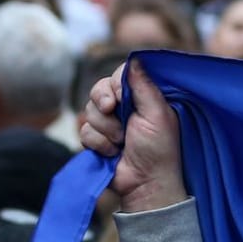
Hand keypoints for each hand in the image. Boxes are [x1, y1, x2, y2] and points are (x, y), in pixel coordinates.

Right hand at [79, 60, 188, 213]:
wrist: (146, 183)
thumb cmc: (159, 150)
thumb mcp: (157, 114)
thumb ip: (144, 86)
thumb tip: (135, 58)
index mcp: (143, 98)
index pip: (119, 75)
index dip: (115, 85)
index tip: (119, 98)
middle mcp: (125, 108)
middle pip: (98, 89)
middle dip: (104, 106)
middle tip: (116, 118)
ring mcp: (109, 123)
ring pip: (89, 110)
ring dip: (105, 129)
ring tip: (122, 143)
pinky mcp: (97, 139)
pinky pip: (84, 130)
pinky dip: (98, 143)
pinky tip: (112, 153)